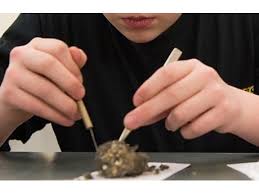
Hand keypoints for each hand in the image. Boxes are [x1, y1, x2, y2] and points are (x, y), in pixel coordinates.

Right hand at [0, 38, 86, 125]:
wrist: (17, 100)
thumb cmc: (43, 81)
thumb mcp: (59, 69)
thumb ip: (72, 61)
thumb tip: (79, 54)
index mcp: (37, 45)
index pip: (58, 49)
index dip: (73, 67)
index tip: (81, 82)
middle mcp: (22, 54)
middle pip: (48, 65)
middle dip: (69, 83)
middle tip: (81, 97)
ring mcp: (12, 73)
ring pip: (44, 89)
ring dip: (65, 104)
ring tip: (76, 113)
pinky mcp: (8, 93)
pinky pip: (36, 105)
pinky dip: (55, 115)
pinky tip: (65, 119)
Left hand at [124, 59, 244, 138]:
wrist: (231, 105)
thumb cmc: (199, 97)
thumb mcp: (179, 92)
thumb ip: (159, 102)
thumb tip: (138, 115)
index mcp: (190, 66)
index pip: (166, 74)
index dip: (148, 88)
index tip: (135, 102)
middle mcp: (204, 75)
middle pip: (170, 94)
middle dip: (147, 111)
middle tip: (132, 122)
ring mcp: (216, 92)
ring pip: (181, 113)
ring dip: (170, 123)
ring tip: (171, 124)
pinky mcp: (224, 111)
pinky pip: (194, 127)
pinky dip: (185, 132)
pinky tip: (187, 127)